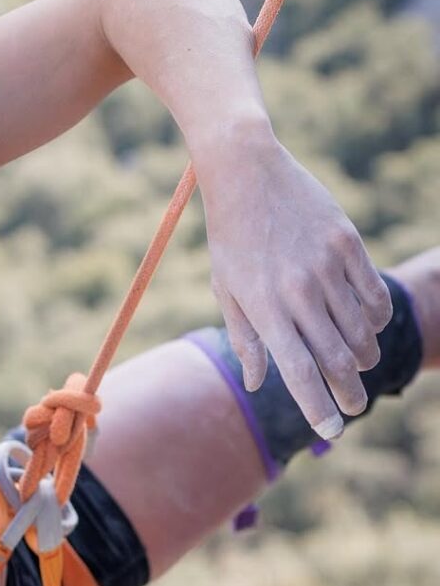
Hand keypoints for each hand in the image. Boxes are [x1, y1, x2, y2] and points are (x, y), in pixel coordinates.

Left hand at [200, 139, 391, 437]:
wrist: (247, 173)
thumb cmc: (230, 236)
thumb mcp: (226, 287)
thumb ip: (246, 337)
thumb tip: (259, 384)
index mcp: (262, 306)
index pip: (298, 371)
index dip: (318, 407)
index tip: (331, 429)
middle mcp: (297, 291)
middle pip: (338, 360)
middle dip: (350, 393)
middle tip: (354, 406)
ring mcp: (326, 267)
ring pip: (362, 332)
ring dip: (363, 357)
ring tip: (355, 364)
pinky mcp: (348, 244)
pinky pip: (375, 297)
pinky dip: (376, 321)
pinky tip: (366, 326)